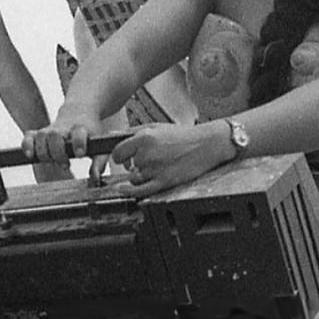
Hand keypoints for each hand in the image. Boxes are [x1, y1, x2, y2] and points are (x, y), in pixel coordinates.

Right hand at [21, 120, 98, 170]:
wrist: (79, 113)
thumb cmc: (90, 132)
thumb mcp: (99, 145)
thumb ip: (99, 163)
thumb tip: (95, 179)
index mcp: (81, 129)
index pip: (78, 133)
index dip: (78, 143)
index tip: (80, 154)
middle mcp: (63, 128)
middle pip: (55, 136)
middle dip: (57, 152)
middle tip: (65, 164)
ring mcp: (50, 129)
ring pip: (41, 136)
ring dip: (43, 151)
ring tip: (51, 161)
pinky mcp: (40, 132)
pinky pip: (29, 136)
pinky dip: (27, 145)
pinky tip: (30, 155)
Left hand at [112, 121, 230, 196]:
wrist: (207, 144)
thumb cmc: (183, 135)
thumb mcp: (156, 127)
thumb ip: (132, 133)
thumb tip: (111, 136)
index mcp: (144, 138)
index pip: (117, 152)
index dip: (119, 156)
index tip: (123, 158)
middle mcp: (147, 153)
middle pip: (127, 166)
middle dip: (133, 165)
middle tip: (149, 160)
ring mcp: (155, 169)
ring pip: (134, 178)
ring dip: (141, 176)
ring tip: (157, 167)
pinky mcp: (164, 181)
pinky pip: (140, 190)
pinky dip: (129, 191)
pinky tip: (122, 189)